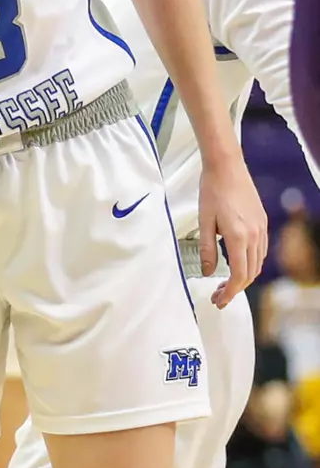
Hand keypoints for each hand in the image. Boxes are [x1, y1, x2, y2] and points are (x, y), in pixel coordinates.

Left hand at [201, 157, 266, 306]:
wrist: (227, 167)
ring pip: (257, 263)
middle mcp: (255, 236)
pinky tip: (237, 264)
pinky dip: (250, 263)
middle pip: (250, 273)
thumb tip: (209, 273)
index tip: (219, 300)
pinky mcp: (262, 223)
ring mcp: (261, 229)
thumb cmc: (211, 191)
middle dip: (235, 288)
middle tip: (218, 296)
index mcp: (238, 237)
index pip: (240, 275)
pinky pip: (260, 250)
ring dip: (244, 277)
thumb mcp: (203, 221)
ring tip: (225, 284)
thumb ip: (207, 249)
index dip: (230, 292)